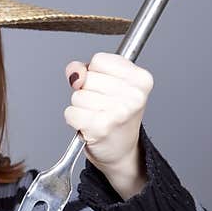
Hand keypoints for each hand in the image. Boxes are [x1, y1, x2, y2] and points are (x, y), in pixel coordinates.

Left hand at [64, 52, 152, 171]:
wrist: (121, 150)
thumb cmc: (115, 113)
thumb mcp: (109, 83)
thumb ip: (86, 69)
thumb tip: (74, 73)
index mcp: (141, 79)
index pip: (99, 60)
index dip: (95, 73)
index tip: (107, 87)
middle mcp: (134, 96)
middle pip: (87, 78)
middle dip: (87, 91)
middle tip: (102, 105)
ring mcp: (119, 112)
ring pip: (77, 96)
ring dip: (81, 107)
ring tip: (97, 116)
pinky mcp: (101, 128)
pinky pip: (70, 113)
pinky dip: (74, 119)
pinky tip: (89, 126)